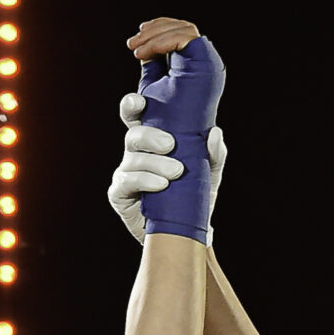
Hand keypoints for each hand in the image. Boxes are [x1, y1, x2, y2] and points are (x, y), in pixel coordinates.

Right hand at [110, 106, 226, 243]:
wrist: (187, 232)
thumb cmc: (194, 196)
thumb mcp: (210, 173)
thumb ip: (213, 153)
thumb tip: (214, 132)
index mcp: (152, 140)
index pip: (137, 116)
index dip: (133, 105)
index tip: (141, 103)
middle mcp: (135, 153)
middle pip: (133, 135)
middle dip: (149, 137)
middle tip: (170, 145)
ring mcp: (125, 173)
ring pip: (133, 158)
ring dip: (155, 163)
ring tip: (176, 173)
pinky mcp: (119, 193)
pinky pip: (127, 181)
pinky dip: (145, 181)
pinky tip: (161, 185)